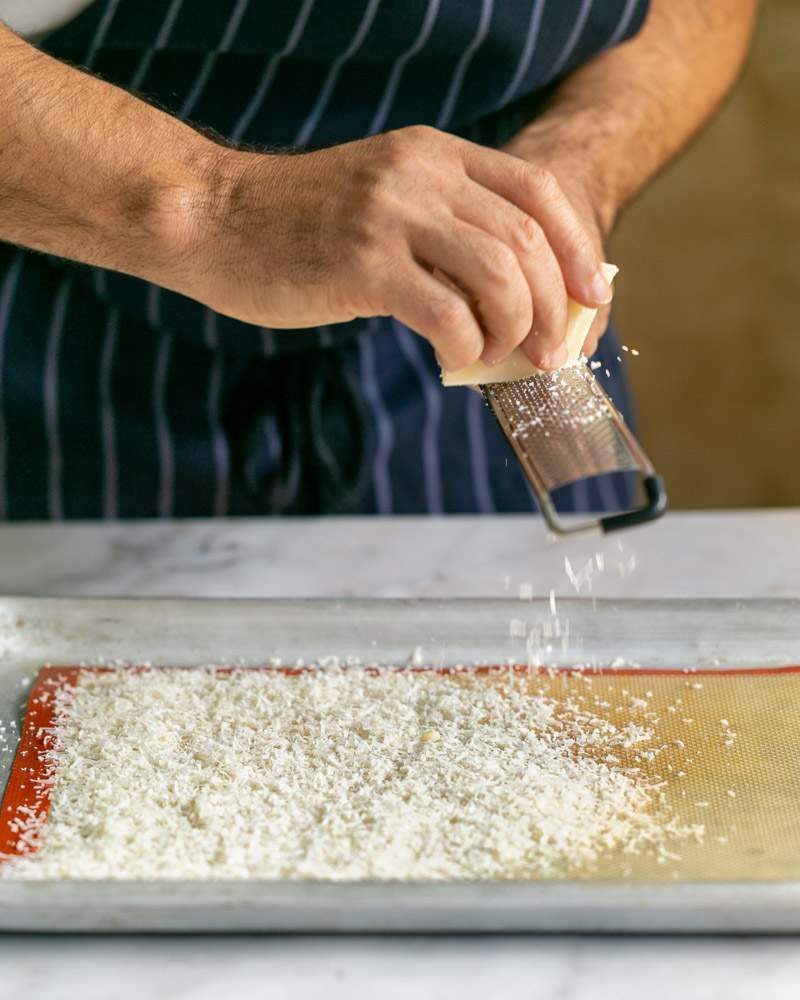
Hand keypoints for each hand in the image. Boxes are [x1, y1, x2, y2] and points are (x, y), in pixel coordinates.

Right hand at [183, 126, 612, 370]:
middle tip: (550, 351)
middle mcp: (420, 175)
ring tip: (497, 356)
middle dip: (553, 308)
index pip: (538, 190)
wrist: (213, 218)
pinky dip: (466, 347)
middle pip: (526, 241)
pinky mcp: (362, 264)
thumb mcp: (382, 201)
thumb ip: (440, 227)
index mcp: (434, 154)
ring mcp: (391, 216)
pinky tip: (456, 360)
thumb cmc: (299, 225)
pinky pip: (447, 314)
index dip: (577, 248)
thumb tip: (507, 292)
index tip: (594, 295)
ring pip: (497, 277)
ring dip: (514, 331)